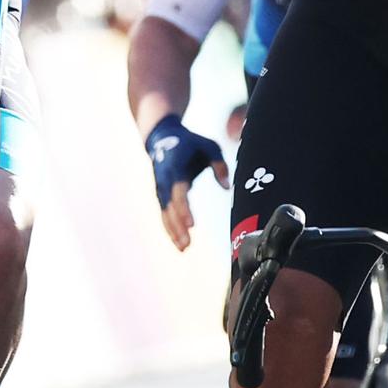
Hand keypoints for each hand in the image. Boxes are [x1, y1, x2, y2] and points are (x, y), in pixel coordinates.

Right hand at [145, 114, 230, 250]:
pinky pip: (164, 214)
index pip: (178, 191)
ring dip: (173, 231)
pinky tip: (179, 244)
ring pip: (165, 214)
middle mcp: (164, 180)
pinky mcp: (161, 195)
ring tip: (184, 249)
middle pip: (170, 207)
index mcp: (175, 166)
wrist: (162, 138)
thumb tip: (226, 187)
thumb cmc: (191, 143)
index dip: (184, 208)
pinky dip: (170, 229)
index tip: (192, 224)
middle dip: (178, 226)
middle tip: (187, 244)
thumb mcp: (209, 146)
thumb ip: (219, 165)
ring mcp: (160, 189)